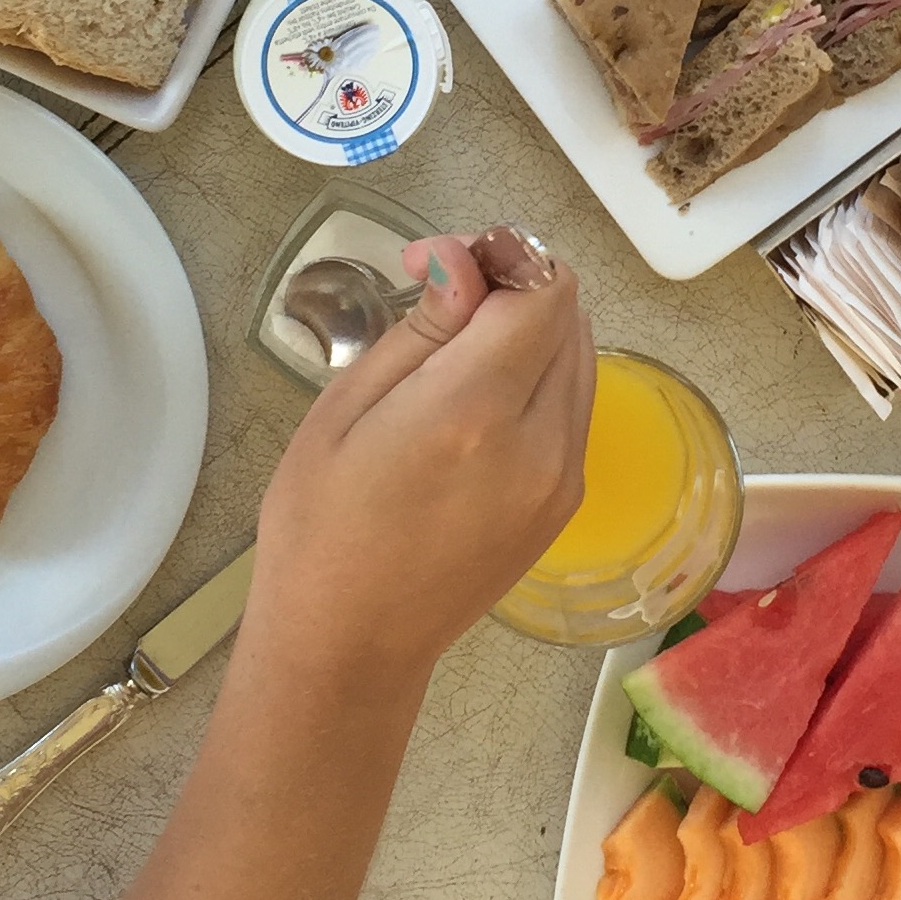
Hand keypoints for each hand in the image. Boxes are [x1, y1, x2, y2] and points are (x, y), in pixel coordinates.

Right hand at [245, 235, 594, 681]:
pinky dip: (542, 377)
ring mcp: (563, 476)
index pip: (540, 289)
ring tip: (458, 347)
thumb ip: (423, 326)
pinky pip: (575, 405)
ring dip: (533, 328)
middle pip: (569, 313)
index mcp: (475, 411)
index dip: (498, 255)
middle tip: (444, 297)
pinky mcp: (567, 501)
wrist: (350, 644)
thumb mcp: (346, 408)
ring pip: (580, 355)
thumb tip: (467, 257)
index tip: (438, 265)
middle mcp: (540, 442)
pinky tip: (481, 396)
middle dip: (514, 284)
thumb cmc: (321, 526)